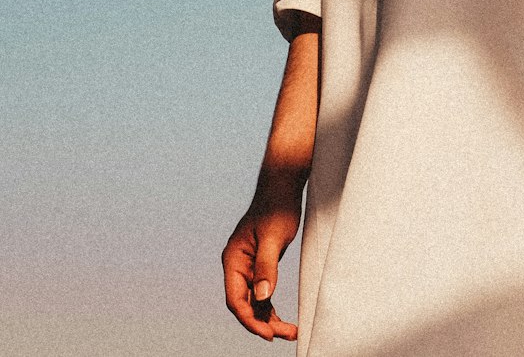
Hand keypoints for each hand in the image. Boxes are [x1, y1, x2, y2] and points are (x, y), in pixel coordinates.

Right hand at [222, 195, 300, 341]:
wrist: (283, 188)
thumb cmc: (277, 207)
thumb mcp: (273, 237)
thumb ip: (266, 267)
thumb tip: (262, 297)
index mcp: (233, 259)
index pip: (236, 299)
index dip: (250, 320)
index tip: (268, 334)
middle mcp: (237, 266)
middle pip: (245, 305)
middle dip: (262, 323)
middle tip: (285, 335)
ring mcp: (247, 267)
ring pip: (254, 302)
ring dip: (269, 319)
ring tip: (290, 332)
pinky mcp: (259, 266)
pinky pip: (261, 294)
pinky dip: (271, 308)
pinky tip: (282, 321)